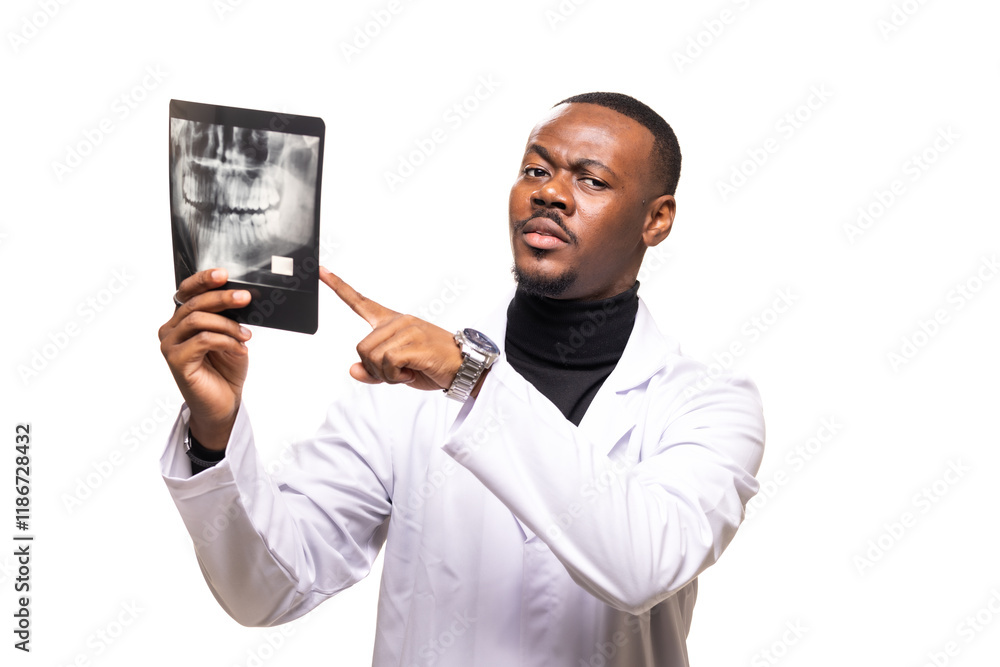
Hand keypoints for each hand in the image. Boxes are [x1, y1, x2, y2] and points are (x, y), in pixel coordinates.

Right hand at [158, 268, 252, 449]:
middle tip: (244, 297)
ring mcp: (170, 345)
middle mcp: (171, 330)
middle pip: (194, 303)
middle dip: (222, 297)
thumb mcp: (231, 337)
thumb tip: (239, 296)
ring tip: (246, 335)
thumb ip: (228, 317)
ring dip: (227, 324)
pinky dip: (225, 341)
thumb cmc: (226, 370)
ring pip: (198, 320)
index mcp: (182, 320)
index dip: (203, 280)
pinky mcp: (176, 361)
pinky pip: (203, 340)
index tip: (224, 274)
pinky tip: (239, 348)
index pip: (187, 292)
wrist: (224, 403)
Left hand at [320, 266, 463, 391]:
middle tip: (398, 372)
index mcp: (392, 322)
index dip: (338, 287)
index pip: (361, 302)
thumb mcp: (397, 371)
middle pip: (361, 348)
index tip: (321, 270)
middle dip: (374, 369)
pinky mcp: (414, 343)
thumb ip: (373, 370)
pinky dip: (395, 376)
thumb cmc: (431, 365)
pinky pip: (387, 363)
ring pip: (371, 357)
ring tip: (407, 370)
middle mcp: (398, 321)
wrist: (464, 366)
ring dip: (386, 374)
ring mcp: (407, 330)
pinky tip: (411, 372)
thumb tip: (352, 370)